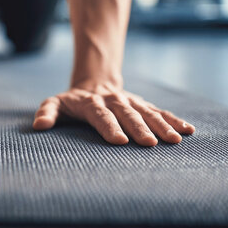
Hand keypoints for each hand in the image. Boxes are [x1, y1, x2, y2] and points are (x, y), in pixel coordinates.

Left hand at [33, 83, 194, 146]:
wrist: (94, 83)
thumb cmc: (71, 102)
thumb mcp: (55, 103)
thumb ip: (47, 112)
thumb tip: (39, 126)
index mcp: (92, 103)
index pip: (100, 115)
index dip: (109, 127)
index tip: (119, 140)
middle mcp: (114, 101)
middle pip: (128, 114)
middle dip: (139, 128)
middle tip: (150, 143)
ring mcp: (130, 102)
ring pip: (147, 112)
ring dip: (161, 125)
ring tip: (175, 140)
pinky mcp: (142, 105)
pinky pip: (160, 111)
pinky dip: (174, 120)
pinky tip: (188, 130)